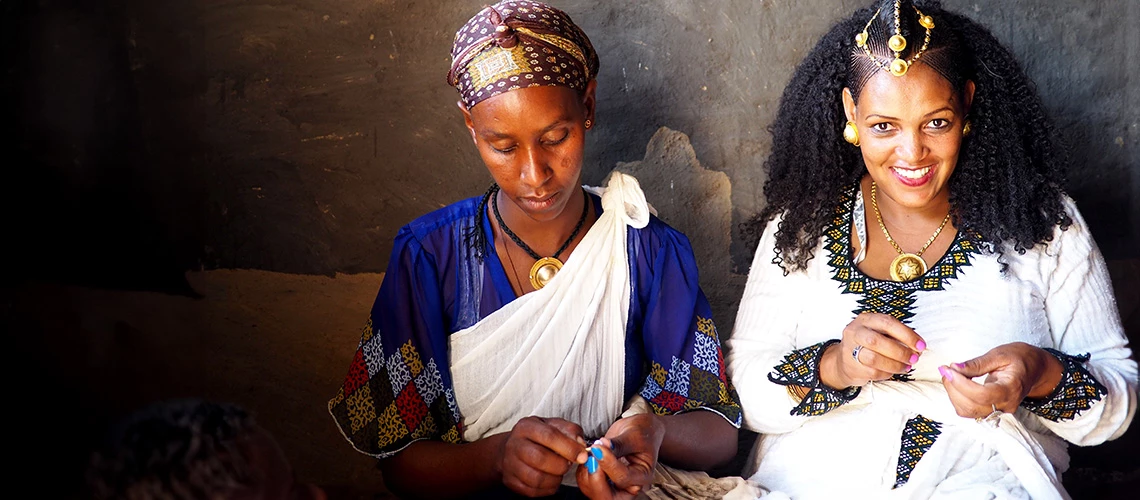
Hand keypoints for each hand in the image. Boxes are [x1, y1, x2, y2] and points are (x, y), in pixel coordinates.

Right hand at [497, 416, 586, 496]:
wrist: (511, 448)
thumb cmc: (537, 437)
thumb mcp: (553, 425)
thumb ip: (570, 431)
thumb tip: (581, 445)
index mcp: (527, 426)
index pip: (550, 436)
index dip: (569, 448)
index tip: (582, 456)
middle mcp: (515, 444)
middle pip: (541, 458)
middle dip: (562, 465)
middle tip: (568, 464)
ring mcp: (510, 464)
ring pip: (537, 478)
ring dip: (555, 479)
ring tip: (559, 471)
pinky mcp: (511, 481)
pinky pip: (533, 491)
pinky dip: (548, 488)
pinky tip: (551, 479)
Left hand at [576, 414, 663, 498]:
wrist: (639, 430)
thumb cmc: (641, 432)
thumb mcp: (633, 435)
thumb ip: (617, 445)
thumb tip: (600, 450)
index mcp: (642, 476)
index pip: (622, 478)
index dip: (608, 464)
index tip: (598, 448)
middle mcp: (629, 486)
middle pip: (608, 497)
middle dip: (595, 479)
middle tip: (591, 458)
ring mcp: (615, 485)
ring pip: (595, 492)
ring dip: (587, 473)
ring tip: (592, 452)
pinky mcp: (603, 481)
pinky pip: (588, 484)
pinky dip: (584, 471)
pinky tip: (590, 456)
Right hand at [821, 312, 925, 388]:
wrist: (844, 361)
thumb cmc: (868, 344)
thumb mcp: (880, 333)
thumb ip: (897, 337)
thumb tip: (918, 348)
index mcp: (866, 319)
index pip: (887, 323)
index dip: (907, 334)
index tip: (921, 345)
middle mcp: (855, 332)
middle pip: (877, 341)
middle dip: (900, 351)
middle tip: (914, 359)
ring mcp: (850, 349)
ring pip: (874, 358)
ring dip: (895, 365)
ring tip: (906, 367)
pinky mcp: (852, 366)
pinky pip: (873, 372)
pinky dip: (887, 373)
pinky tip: (893, 371)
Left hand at [938, 342, 1063, 417]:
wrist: (1035, 369)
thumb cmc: (1020, 358)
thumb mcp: (1000, 354)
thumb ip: (977, 363)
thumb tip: (954, 368)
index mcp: (1011, 389)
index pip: (982, 395)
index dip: (961, 384)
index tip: (949, 369)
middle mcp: (1006, 404)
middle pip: (972, 406)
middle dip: (953, 388)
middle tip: (946, 369)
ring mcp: (999, 410)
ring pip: (968, 411)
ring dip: (953, 394)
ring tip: (950, 374)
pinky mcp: (992, 410)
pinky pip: (969, 411)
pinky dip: (958, 398)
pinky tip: (957, 383)